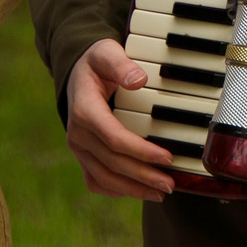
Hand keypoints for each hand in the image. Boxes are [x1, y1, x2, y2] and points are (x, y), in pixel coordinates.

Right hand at [65, 38, 172, 200]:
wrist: (77, 74)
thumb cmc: (96, 63)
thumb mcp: (106, 53)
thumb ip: (121, 65)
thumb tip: (139, 80)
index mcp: (84, 111)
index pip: (115, 138)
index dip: (141, 151)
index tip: (167, 158)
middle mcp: (78, 134)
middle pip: (113, 163)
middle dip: (143, 176)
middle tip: (170, 183)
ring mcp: (78, 148)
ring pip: (105, 178)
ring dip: (133, 189)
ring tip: (160, 193)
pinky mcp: (82, 156)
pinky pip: (95, 181)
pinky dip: (115, 190)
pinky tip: (136, 192)